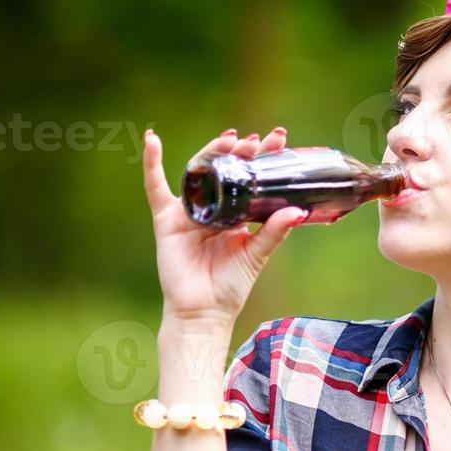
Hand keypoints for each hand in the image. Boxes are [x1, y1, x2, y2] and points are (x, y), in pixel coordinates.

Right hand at [141, 126, 306, 325]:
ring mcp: (189, 211)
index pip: (250, 179)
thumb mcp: (257, 255)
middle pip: (225, 170)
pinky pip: (155, 187)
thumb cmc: (230, 286)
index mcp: (235, 215)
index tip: (278, 139)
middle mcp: (212, 209)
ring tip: (228, 140)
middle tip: (255, 139)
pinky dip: (151, 163)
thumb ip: (275, 232)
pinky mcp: (167, 218)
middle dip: (240, 152)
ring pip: (198, 173)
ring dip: (210, 152)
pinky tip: (151, 140)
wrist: (203, 311)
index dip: (262, 158)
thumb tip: (298, 211)